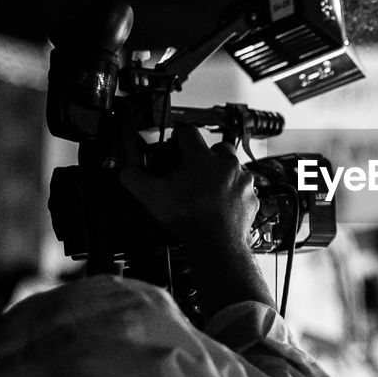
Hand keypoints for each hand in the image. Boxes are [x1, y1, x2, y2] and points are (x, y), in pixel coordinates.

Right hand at [120, 123, 273, 312]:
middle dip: (206, 155)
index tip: (175, 142)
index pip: (188, 132)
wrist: (216, 244)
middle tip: (194, 170)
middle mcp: (226, 165)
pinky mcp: (251, 198)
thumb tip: (126, 171)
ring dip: (222, 175)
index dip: (178, 136)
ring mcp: (242, 181)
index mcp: (202, 158)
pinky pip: (243, 190)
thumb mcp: (153, 196)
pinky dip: (233, 195)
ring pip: (233, 168)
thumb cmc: (189, 219)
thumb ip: (135, 178)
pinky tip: (221, 205)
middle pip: (217, 147)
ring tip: (207, 190)